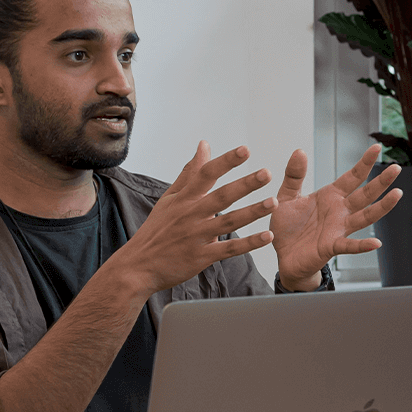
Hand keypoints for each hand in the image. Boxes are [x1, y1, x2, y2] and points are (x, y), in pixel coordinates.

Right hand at [101, 142, 277, 297]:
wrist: (137, 266)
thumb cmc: (156, 230)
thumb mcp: (169, 199)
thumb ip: (190, 173)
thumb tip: (204, 146)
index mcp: (184, 199)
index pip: (206, 175)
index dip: (226, 162)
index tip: (245, 150)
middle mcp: (190, 215)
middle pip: (221, 196)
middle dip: (245, 185)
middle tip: (266, 174)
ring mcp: (196, 237)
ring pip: (228, 222)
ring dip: (252, 212)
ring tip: (273, 203)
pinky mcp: (201, 257)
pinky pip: (228, 249)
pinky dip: (248, 244)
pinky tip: (266, 236)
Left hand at [270, 143, 403, 288]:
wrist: (283, 255)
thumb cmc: (287, 228)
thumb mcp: (286, 196)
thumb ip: (294, 175)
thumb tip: (300, 151)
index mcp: (331, 196)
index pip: (353, 176)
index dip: (364, 163)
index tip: (377, 147)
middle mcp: (340, 211)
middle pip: (365, 194)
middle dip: (381, 181)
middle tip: (396, 168)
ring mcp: (339, 229)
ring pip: (365, 216)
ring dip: (382, 207)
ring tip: (397, 194)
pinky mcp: (331, 246)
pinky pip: (349, 245)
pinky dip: (362, 245)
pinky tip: (376, 243)